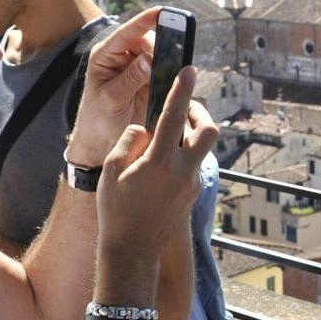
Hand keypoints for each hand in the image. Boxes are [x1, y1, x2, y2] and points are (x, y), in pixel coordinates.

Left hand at [66, 7, 162, 164]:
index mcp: (105, 56)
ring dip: (167, 61)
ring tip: (174, 71)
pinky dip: (170, 74)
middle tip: (172, 57)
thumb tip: (148, 59)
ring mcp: (136, 70)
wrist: (101, 141)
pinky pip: (164, 72)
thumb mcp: (111, 98)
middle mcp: (122, 58)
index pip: (126, 33)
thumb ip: (129, 78)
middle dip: (160, 46)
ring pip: (158, 55)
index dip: (144, 21)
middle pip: (147, 41)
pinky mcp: (149, 82)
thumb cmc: (98, 119)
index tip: (160, 12)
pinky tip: (175, 80)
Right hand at [97, 66, 218, 257]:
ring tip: (170, 132)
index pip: (175, 117)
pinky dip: (185, 153)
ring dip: (192, 133)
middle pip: (208, 131)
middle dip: (199, 112)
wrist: (133, 250)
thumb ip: (129, 141)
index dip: (182, 89)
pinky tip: (165, 158)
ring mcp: (192, 184)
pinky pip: (195, 164)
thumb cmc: (116, 210)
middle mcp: (183, 172)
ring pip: (203, 148)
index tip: (189, 69)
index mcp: (160, 163)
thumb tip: (146, 128)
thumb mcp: (112, 170)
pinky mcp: (194, 193)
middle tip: (183, 106)